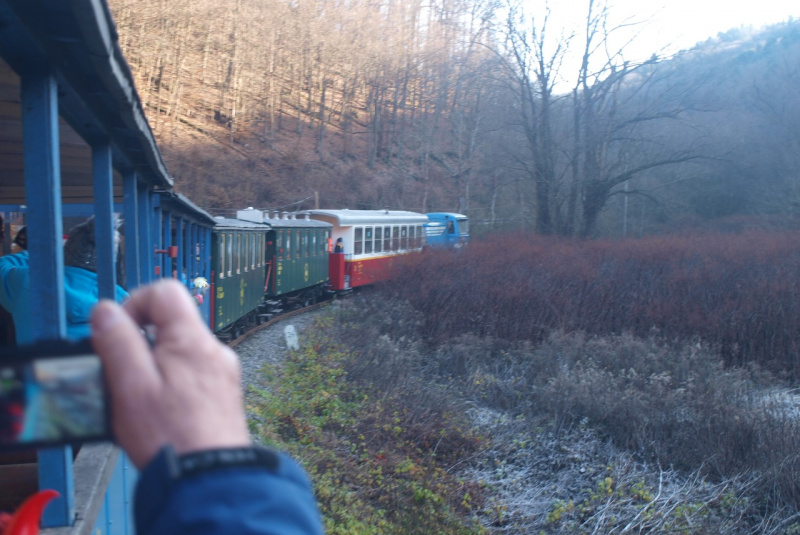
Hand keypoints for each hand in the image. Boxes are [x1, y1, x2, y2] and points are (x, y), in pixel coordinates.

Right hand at [91, 279, 250, 468]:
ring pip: (180, 353)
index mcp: (192, 340)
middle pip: (172, 324)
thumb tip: (105, 310)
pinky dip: (173, 386)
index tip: (117, 332)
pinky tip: (162, 414)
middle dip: (141, 342)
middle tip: (123, 374)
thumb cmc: (171, 436)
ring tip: (141, 400)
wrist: (210, 477)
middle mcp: (213, 350)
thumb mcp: (130, 386)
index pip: (165, 292)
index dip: (134, 303)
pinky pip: (192, 376)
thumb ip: (117, 342)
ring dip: (156, 368)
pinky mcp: (224, 395)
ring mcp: (222, 373)